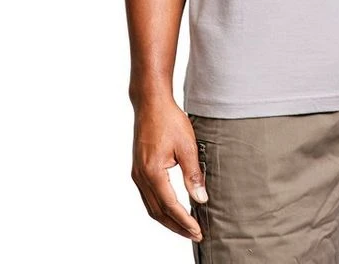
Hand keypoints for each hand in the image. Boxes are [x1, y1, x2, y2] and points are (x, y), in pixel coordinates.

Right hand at [130, 97, 207, 242]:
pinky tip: (172, 209)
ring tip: (185, 227)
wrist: (150, 103)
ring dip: (168, 220)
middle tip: (195, 234)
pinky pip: (148, 197)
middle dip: (176, 226)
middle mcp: (141, 177)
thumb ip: (193, 174)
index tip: (198, 230)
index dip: (184, 221)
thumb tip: (201, 199)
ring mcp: (137, 174)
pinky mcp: (138, 169)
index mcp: (152, 172)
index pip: (170, 206)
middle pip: (158, 212)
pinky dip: (160, 208)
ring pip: (151, 207)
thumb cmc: (169, 120)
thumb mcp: (187, 145)